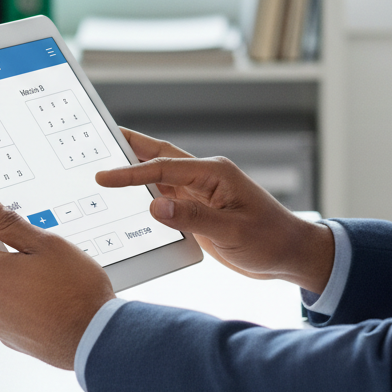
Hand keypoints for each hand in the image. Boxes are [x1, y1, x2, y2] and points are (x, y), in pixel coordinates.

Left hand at [0, 193, 115, 369]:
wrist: (93, 336)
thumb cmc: (74, 289)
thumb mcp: (46, 244)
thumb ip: (9, 223)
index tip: (5, 222)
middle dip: (6, 252)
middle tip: (41, 255)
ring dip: (15, 277)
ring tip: (49, 280)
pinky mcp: (6, 336)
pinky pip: (7, 308)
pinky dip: (22, 299)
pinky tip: (48, 299)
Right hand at [97, 127, 334, 295]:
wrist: (290, 254)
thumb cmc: (270, 239)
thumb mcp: (233, 231)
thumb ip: (194, 218)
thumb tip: (155, 205)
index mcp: (215, 173)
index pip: (165, 167)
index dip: (132, 171)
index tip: (103, 176)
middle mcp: (207, 177)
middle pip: (162, 157)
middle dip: (132, 148)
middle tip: (101, 138)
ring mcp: (203, 193)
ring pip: (163, 176)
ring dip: (137, 170)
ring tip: (107, 163)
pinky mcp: (201, 210)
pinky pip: (169, 198)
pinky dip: (148, 194)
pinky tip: (131, 199)